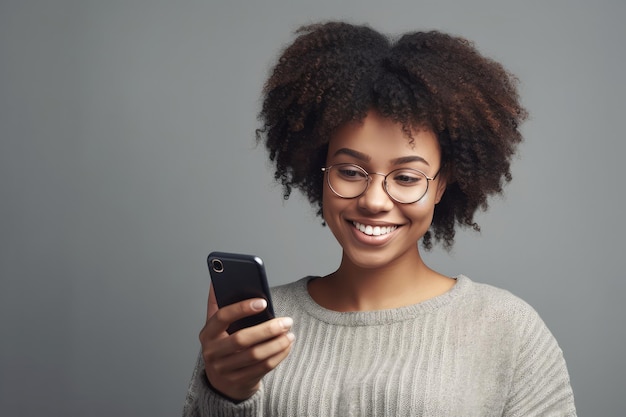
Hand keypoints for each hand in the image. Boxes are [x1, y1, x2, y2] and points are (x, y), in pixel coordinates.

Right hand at [199, 284, 294, 400]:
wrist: (221, 381)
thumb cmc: (222, 345)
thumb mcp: (216, 326)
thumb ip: (217, 304)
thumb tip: (215, 281)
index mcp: (207, 334)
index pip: (222, 317)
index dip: (242, 308)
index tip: (263, 301)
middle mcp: (212, 353)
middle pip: (242, 339)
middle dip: (267, 329)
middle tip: (287, 321)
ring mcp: (224, 370)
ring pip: (255, 355)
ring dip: (276, 343)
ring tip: (289, 333)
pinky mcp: (239, 381)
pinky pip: (263, 368)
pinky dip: (278, 356)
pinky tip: (286, 346)